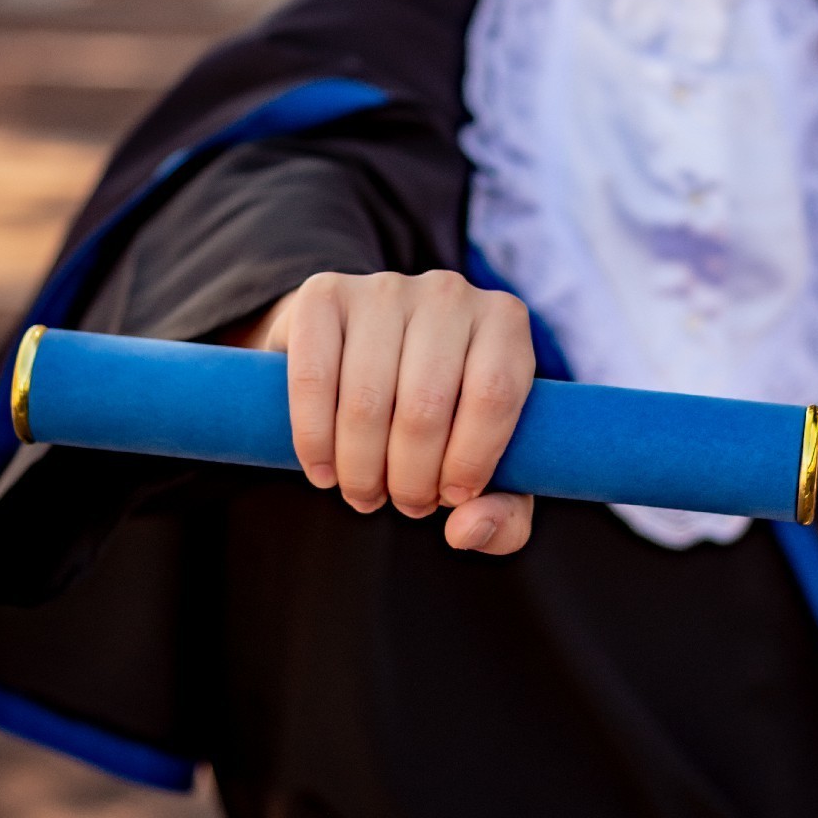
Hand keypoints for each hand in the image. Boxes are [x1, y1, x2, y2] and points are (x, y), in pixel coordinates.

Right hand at [244, 270, 535, 553]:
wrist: (364, 354)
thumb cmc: (443, 418)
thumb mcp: (487, 464)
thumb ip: (502, 513)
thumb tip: (466, 529)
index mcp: (503, 322)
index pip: (495, 394)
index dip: (470, 461)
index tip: (451, 498)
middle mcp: (449, 292)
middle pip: (427, 404)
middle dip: (410, 478)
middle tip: (403, 503)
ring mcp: (385, 287)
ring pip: (368, 398)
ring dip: (361, 468)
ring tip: (364, 492)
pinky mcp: (325, 294)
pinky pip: (313, 376)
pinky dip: (314, 439)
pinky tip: (322, 471)